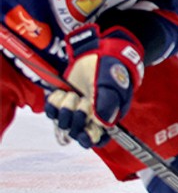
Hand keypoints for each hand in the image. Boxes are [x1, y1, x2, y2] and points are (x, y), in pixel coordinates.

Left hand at [43, 25, 144, 147]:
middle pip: (76, 132)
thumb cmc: (110, 70)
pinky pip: (51, 111)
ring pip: (63, 122)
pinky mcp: (61, 101)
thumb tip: (101, 125)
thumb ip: (106, 105)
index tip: (85, 133)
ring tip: (73, 94)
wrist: (96, 52)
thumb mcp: (111, 86)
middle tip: (82, 101)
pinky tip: (62, 92)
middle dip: (77, 118)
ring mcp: (74, 110)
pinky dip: (53, 103)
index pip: (97, 139)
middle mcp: (90, 117)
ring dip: (65, 108)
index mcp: (106, 118)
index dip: (90, 139)